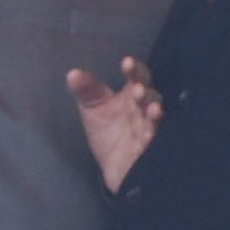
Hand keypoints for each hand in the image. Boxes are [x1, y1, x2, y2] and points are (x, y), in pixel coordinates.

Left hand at [66, 56, 163, 193]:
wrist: (112, 167)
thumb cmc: (107, 131)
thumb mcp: (92, 108)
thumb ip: (85, 90)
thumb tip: (73, 74)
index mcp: (132, 95)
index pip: (137, 77)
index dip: (134, 69)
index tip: (126, 62)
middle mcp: (144, 109)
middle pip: (150, 96)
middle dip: (145, 92)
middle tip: (137, 90)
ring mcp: (150, 129)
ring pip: (156, 118)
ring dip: (154, 113)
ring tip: (152, 109)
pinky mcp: (151, 150)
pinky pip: (153, 143)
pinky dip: (151, 138)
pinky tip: (148, 135)